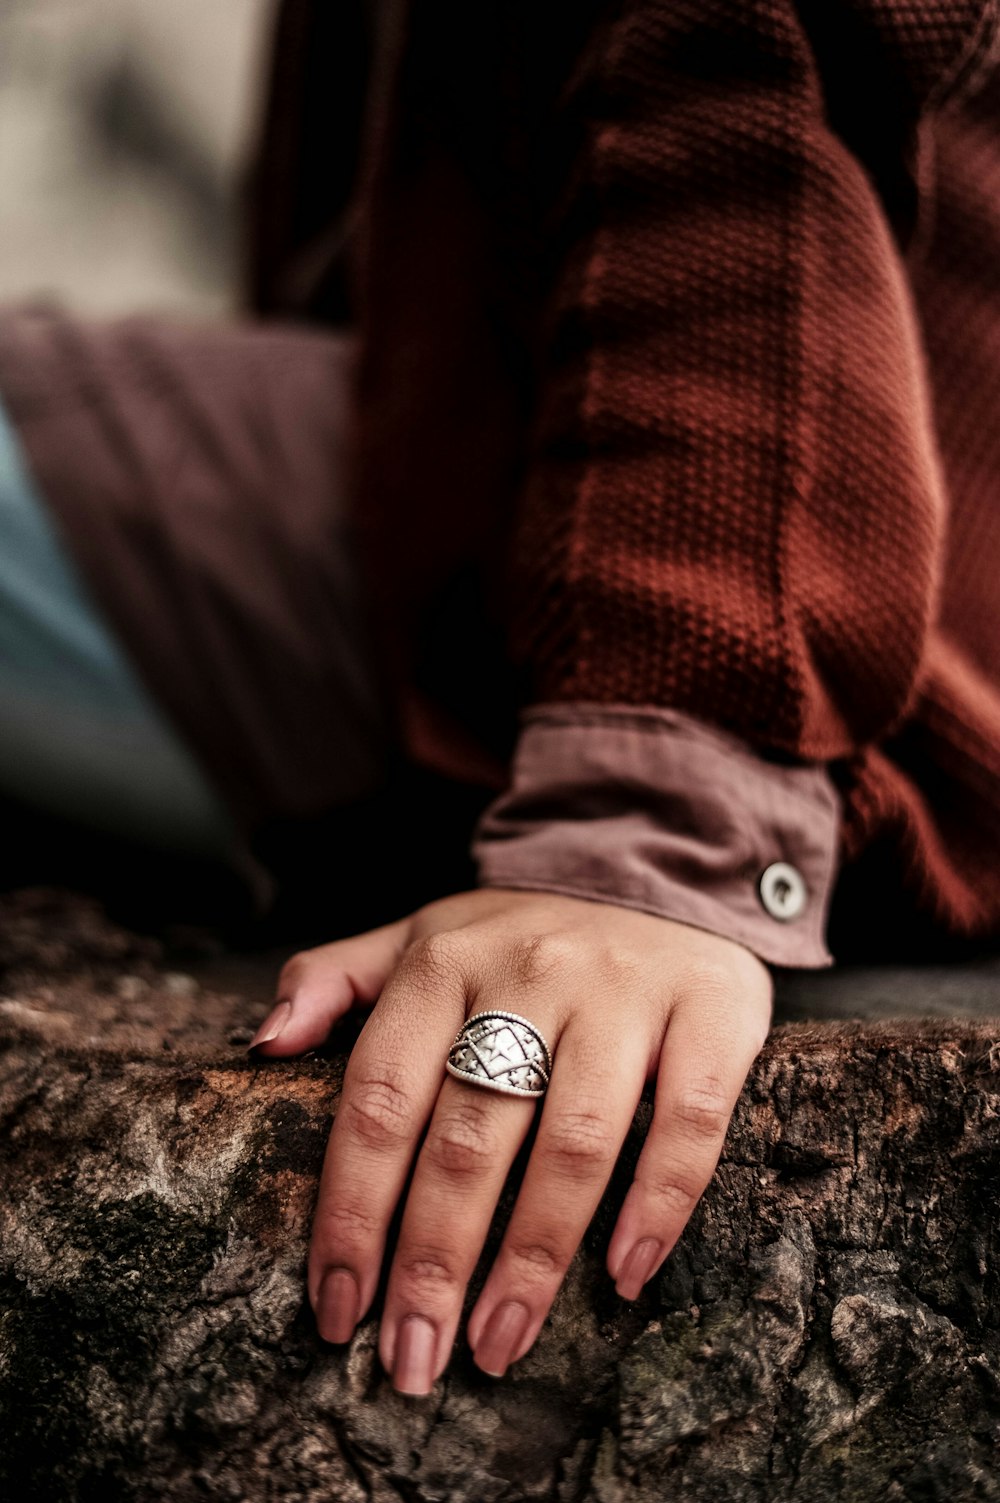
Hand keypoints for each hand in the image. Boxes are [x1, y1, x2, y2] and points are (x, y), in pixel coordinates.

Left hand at [252, 888, 772, 1392]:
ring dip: (532, 1259)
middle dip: (431, 1263)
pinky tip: (625, 1277)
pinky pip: (687, 1122)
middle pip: (469, 1139)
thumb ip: (333, 980)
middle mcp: (529, 973)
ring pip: (573, 1143)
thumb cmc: (518, 933)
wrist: (655, 866)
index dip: (351, 1212)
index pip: (380, 1101)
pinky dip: (657, 1205)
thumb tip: (262, 1046)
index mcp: (442, 961)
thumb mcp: (417, 934)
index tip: (334, 1309)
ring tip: (498, 1344)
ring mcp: (623, 993)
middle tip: (410, 1361)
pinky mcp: (709, 1013)